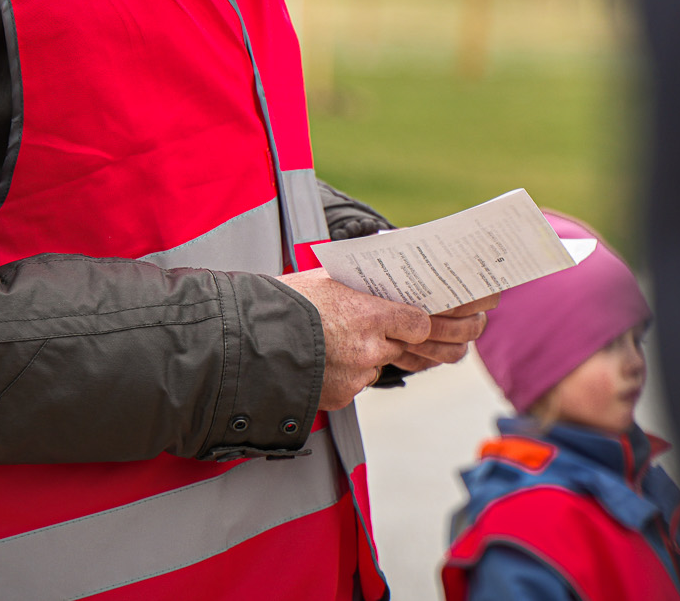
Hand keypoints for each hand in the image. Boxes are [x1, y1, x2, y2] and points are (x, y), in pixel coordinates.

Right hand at [273, 275, 494, 407]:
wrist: (245, 341)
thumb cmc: (282, 303)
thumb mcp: (326, 282)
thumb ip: (361, 291)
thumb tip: (384, 284)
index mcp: (368, 314)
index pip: (420, 322)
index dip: (423, 322)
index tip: (423, 319)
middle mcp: (368, 348)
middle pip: (408, 348)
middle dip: (418, 342)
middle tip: (434, 335)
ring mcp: (355, 376)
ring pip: (378, 364)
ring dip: (371, 355)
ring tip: (345, 340)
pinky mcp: (341, 397)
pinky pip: (356, 383)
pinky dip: (345, 373)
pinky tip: (323, 358)